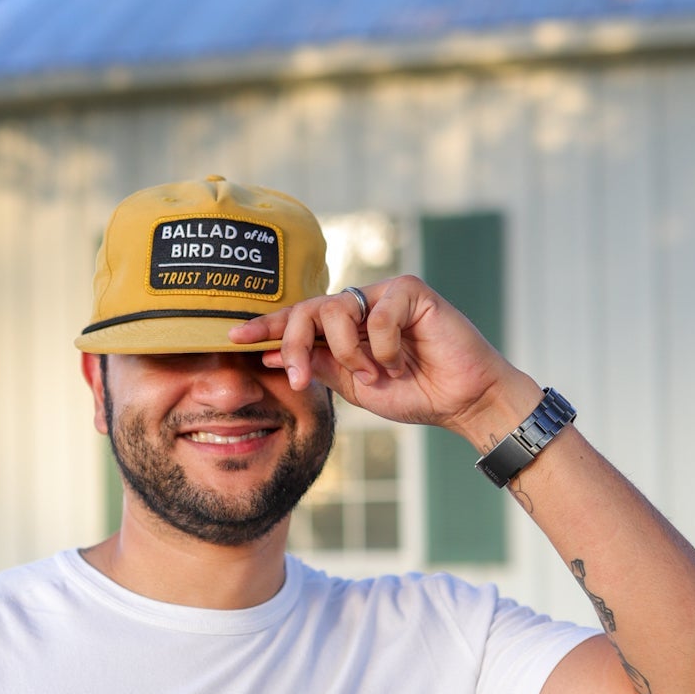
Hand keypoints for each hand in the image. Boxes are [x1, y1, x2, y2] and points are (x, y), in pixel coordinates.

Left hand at [229, 276, 539, 443]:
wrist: (462, 402)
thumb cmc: (415, 393)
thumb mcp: (354, 386)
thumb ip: (319, 365)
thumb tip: (273, 354)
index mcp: (345, 326)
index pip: (298, 318)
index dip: (266, 326)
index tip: (233, 339)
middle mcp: (361, 304)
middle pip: (308, 308)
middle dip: (294, 342)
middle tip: (296, 377)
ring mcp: (385, 294)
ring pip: (337, 309)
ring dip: (348, 351)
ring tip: (373, 373)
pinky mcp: (412, 291)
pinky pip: (377, 315)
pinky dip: (384, 346)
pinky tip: (402, 359)